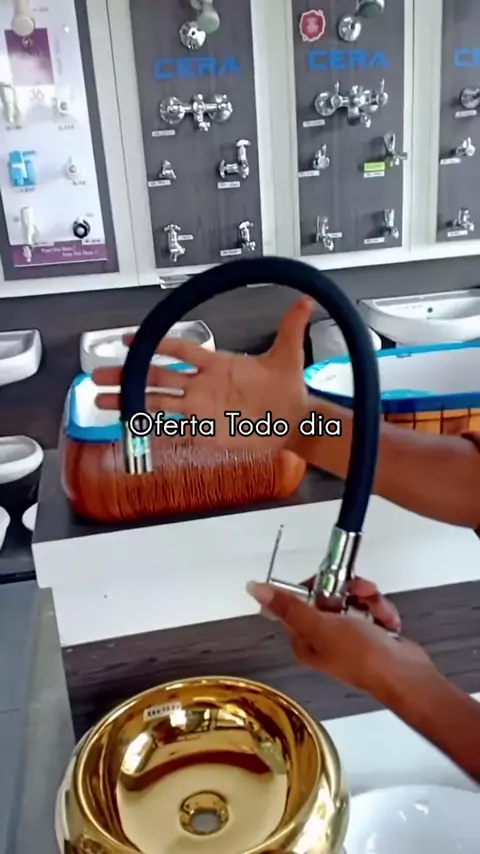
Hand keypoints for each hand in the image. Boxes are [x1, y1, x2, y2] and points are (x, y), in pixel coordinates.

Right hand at [94, 299, 313, 448]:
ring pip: (158, 403)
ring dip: (130, 401)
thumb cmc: (289, 390)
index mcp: (218, 365)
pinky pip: (174, 430)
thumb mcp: (289, 357)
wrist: (296, 423)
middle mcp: (203, 386)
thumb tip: (306, 300)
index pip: (180, 350)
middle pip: (158, 377)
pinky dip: (152, 428)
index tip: (129, 339)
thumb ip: (291, 329)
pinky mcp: (205, 432)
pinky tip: (129, 427)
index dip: (156, 344)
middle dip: (128, 374)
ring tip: (101, 401)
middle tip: (98, 374)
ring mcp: (201, 410)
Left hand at [247, 580, 432, 699]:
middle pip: (329, 596)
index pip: (299, 600)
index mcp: (304, 639)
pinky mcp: (371, 634)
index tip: (332, 578)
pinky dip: (382, 612)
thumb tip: (254, 588)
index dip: (316, 585)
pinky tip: (388, 623)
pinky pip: (371, 609)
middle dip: (350, 590)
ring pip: (353, 599)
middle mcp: (323, 638)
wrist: (405, 675)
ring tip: (379, 612)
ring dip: (369, 601)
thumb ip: (289, 605)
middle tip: (362, 591)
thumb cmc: (362, 656)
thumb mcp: (320, 626)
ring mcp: (348, 636)